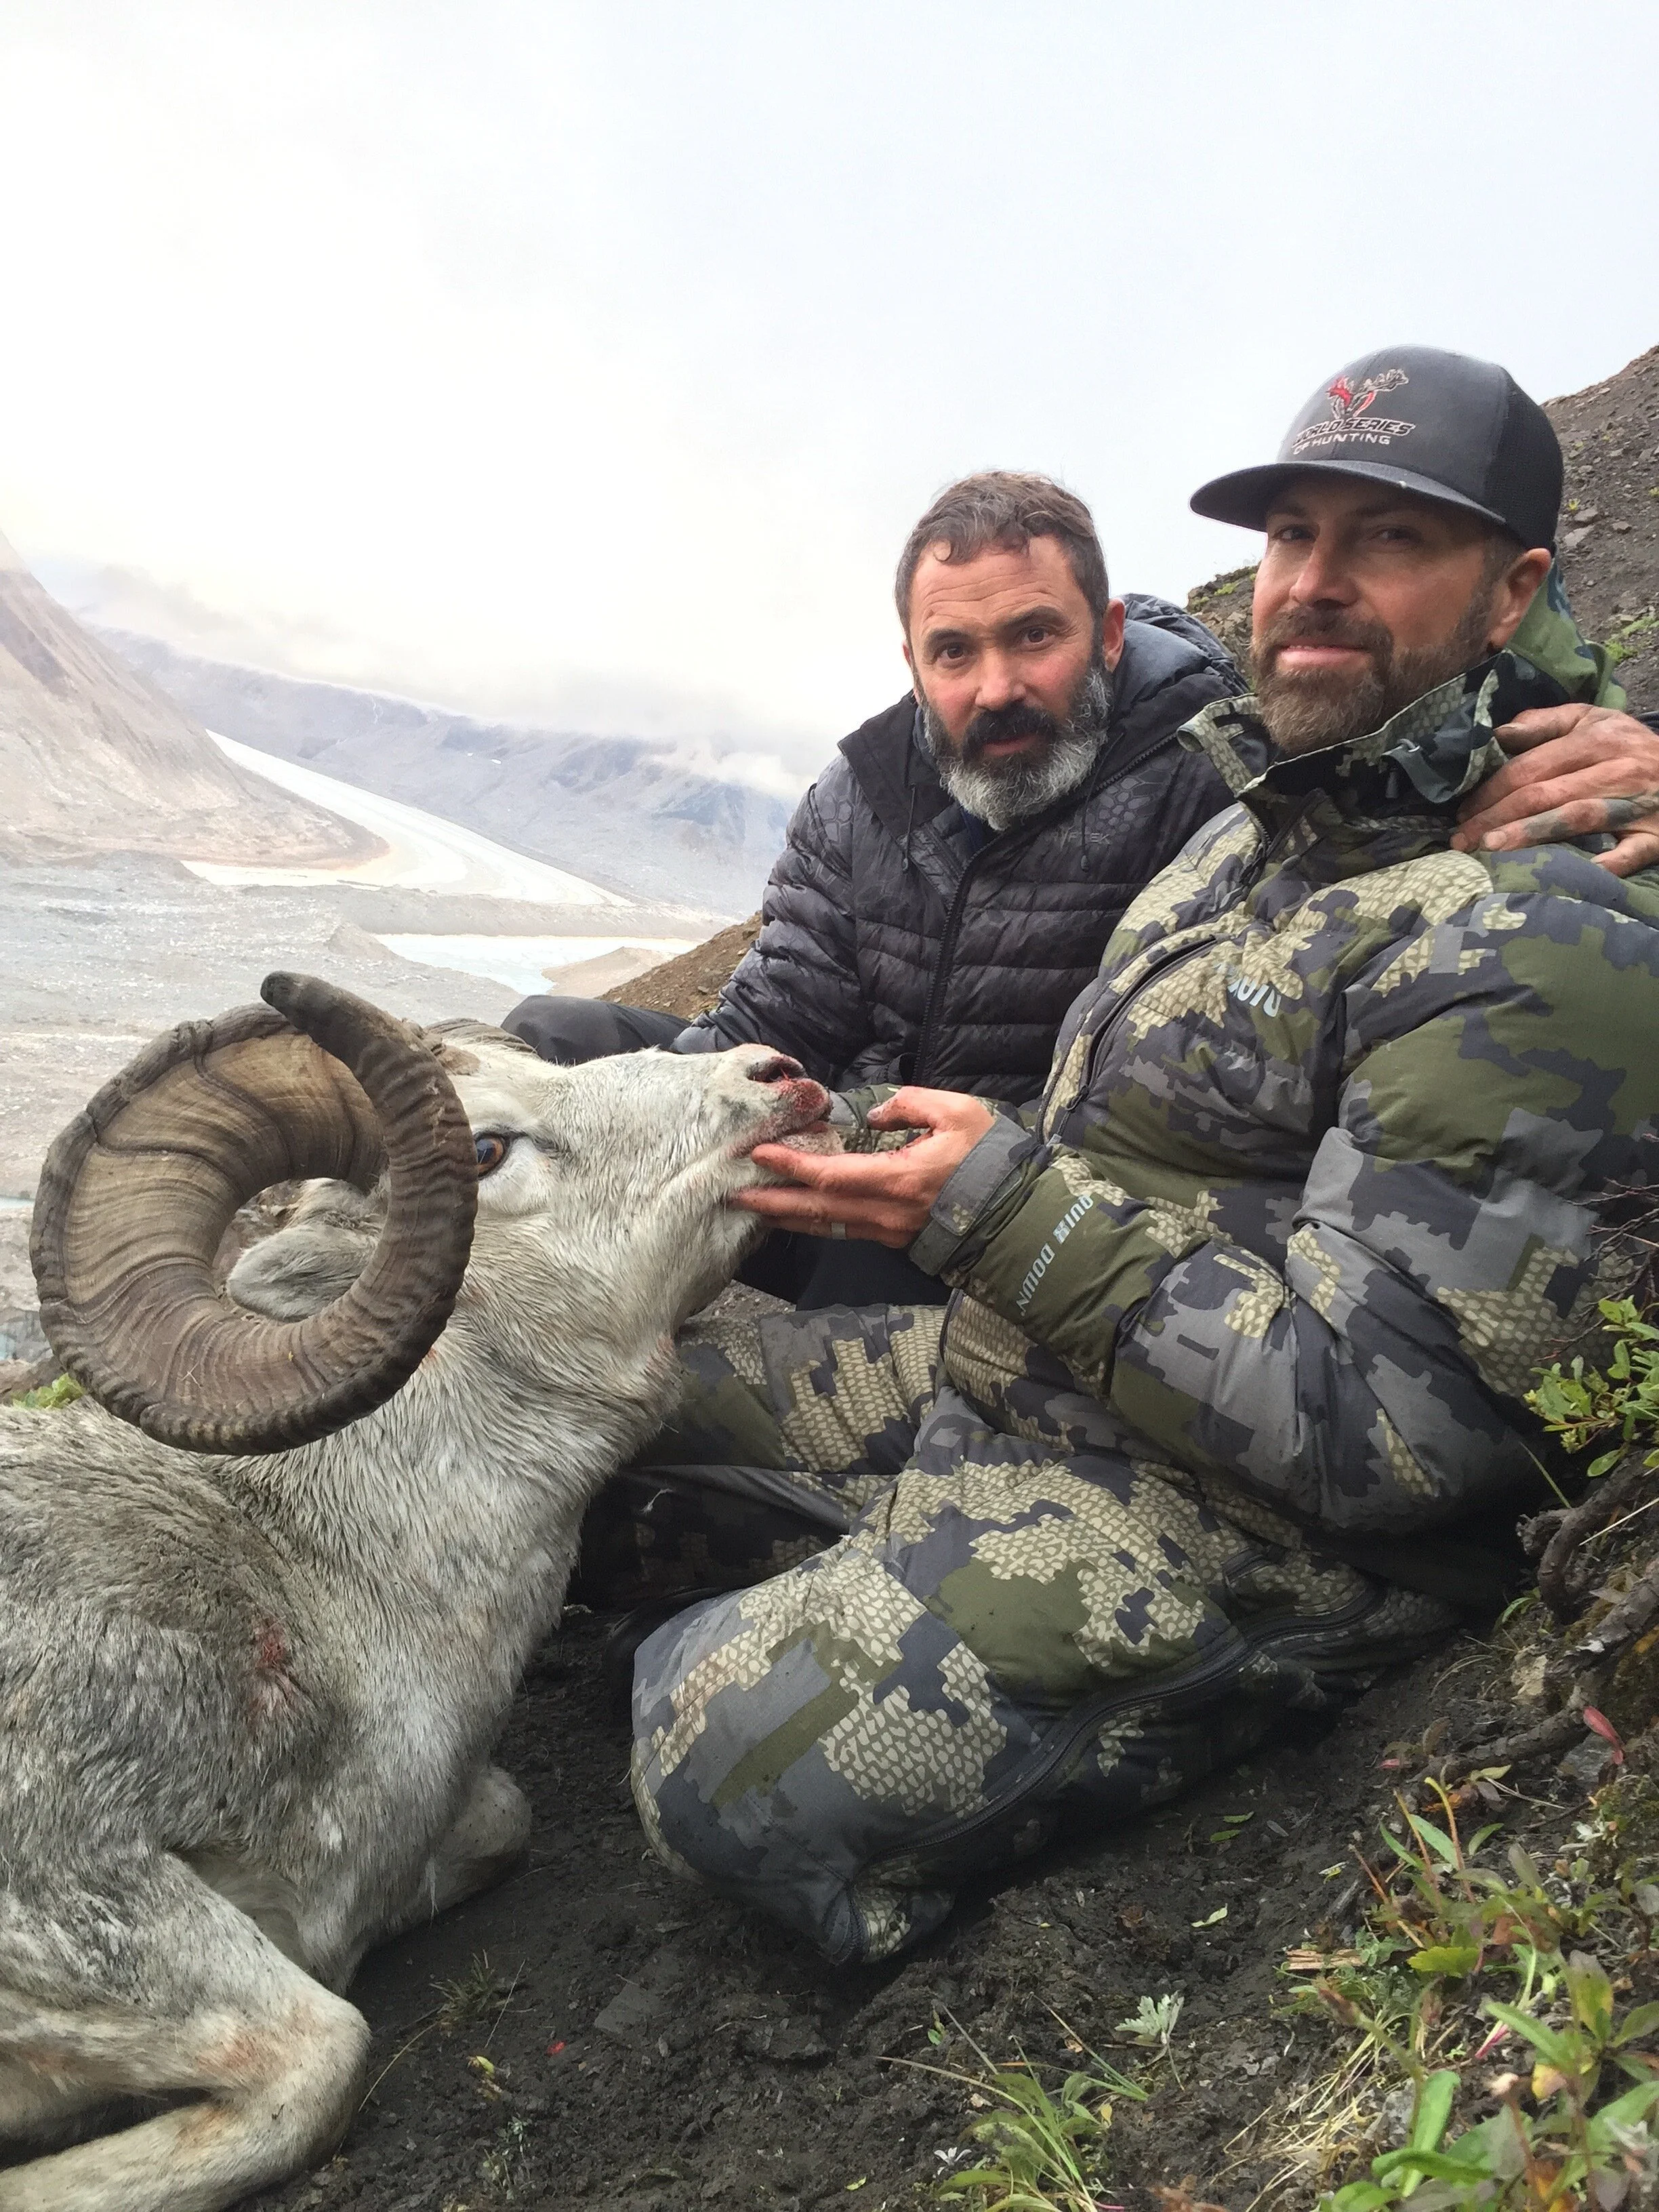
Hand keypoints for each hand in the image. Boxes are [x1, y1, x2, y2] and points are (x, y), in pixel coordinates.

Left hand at [733, 1087, 996, 1246]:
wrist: (1018, 1214)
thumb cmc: (991, 1160)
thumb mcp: (958, 1114)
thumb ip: (911, 1105)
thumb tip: (877, 1114)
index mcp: (898, 1180)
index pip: (830, 1176)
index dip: (791, 1166)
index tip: (759, 1154)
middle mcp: (886, 1212)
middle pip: (817, 1210)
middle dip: (772, 1203)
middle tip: (733, 1194)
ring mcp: (889, 1231)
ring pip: (828, 1226)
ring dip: (788, 1216)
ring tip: (754, 1206)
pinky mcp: (894, 1238)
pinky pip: (844, 1231)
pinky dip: (815, 1222)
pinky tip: (797, 1215)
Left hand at [1452, 703, 1658, 875]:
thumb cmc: (1630, 746)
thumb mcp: (1593, 720)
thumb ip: (1545, 723)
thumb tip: (1499, 733)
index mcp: (1597, 740)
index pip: (1530, 767)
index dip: (1490, 790)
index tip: (1461, 811)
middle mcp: (1616, 770)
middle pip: (1544, 794)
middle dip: (1496, 817)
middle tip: (1461, 840)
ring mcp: (1637, 805)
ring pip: (1575, 817)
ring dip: (1530, 834)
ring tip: (1490, 849)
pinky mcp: (1655, 837)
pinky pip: (1628, 854)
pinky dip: (1602, 865)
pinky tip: (1567, 874)